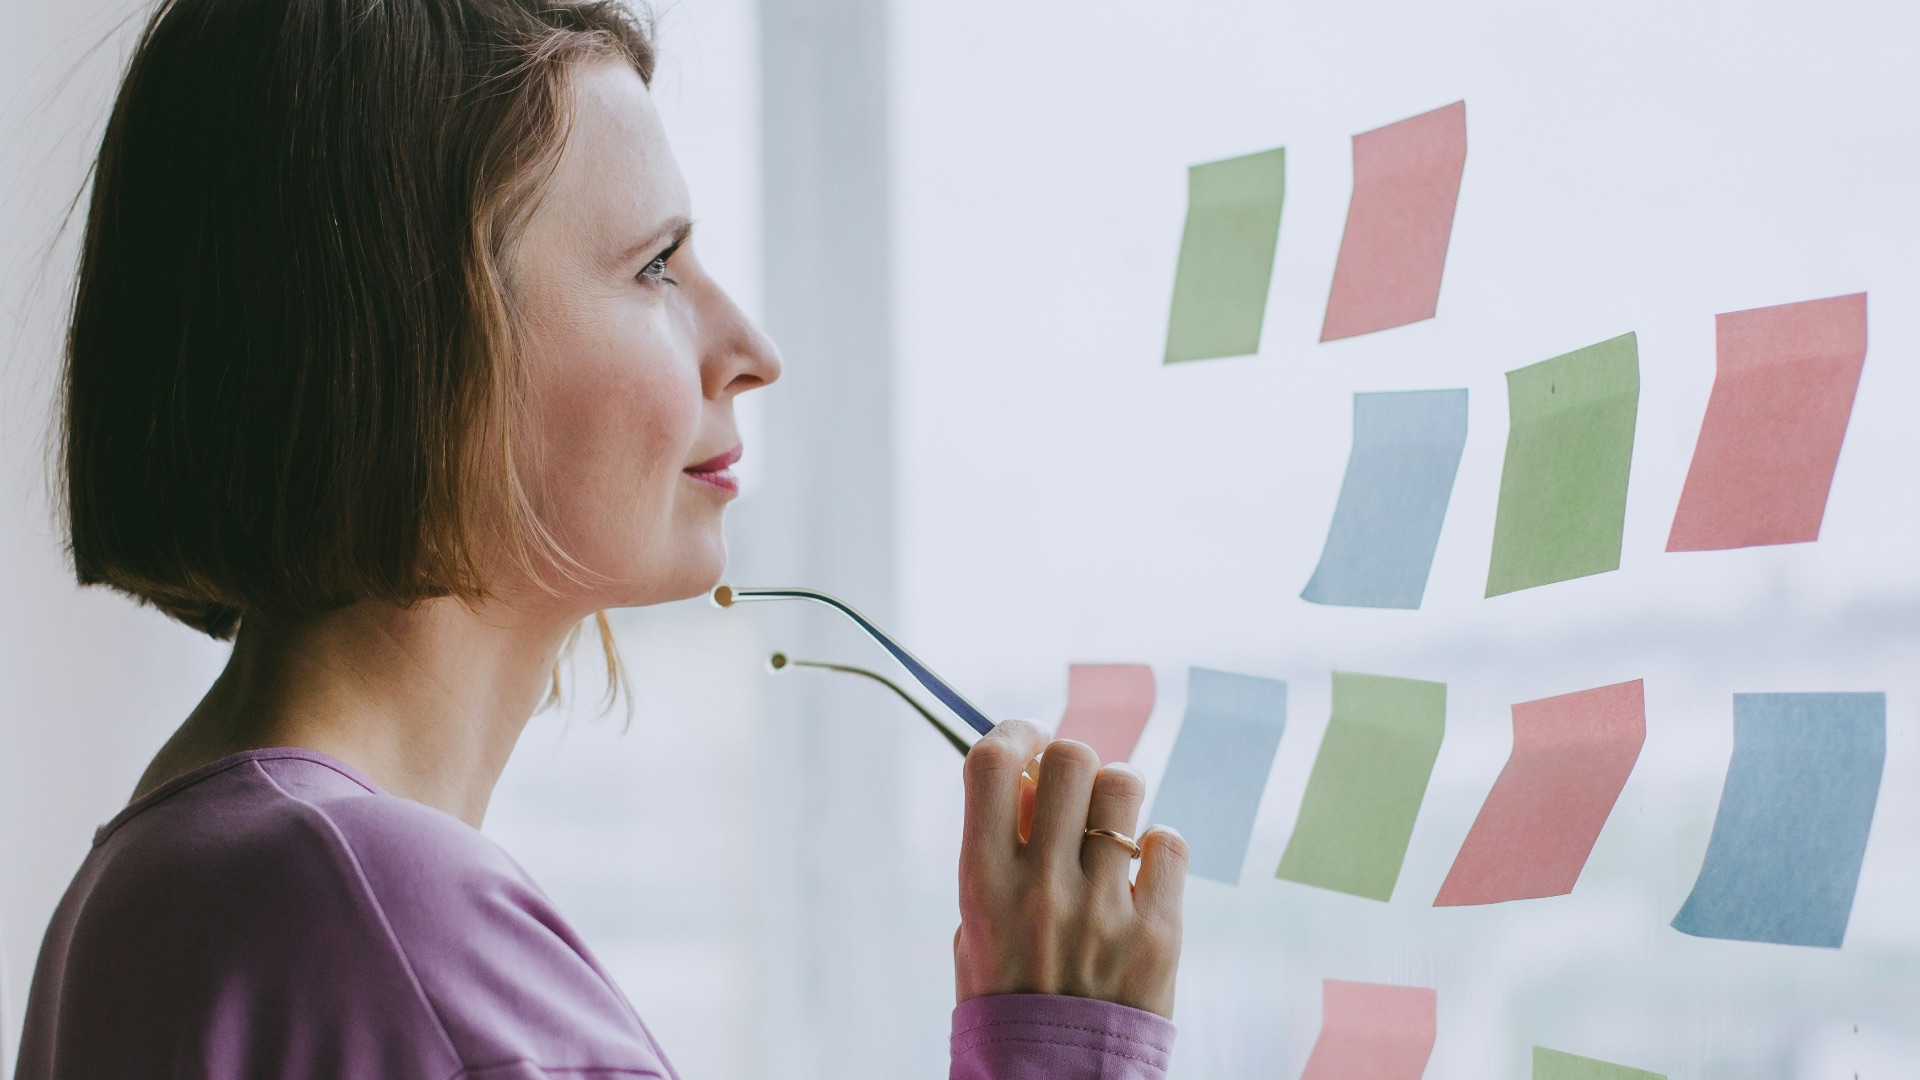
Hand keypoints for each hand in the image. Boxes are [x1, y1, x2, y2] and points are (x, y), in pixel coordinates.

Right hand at [954, 720, 1186, 1018]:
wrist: (1053, 1079)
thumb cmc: (1008, 992)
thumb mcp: (976, 921)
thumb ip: (1002, 849)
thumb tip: (1037, 779)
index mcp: (983, 881)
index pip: (992, 762)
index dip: (1014, 731)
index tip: (1027, 740)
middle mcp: (1042, 885)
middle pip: (1070, 758)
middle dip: (1072, 760)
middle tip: (1072, 791)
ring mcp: (1102, 907)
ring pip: (1124, 787)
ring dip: (1116, 796)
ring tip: (1109, 830)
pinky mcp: (1157, 931)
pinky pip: (1169, 843)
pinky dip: (1156, 848)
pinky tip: (1139, 874)